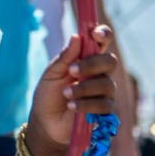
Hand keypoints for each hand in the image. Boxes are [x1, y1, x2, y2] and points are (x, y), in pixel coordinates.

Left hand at [25, 26, 117, 155]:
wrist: (45, 122)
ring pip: (106, 84)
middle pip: (109, 62)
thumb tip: (77, 36)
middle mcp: (99, 74)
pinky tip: (71, 106)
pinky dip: (86, 104)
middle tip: (71, 70)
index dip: (103, 34)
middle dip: (91, 64)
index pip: (102, 43)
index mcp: (86, 60)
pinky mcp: (105, 112)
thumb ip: (65, 57)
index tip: (95, 33)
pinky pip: (104, 104)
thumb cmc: (48, 94)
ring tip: (66, 93)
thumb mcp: (51, 74)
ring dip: (84, 87)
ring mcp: (104, 93)